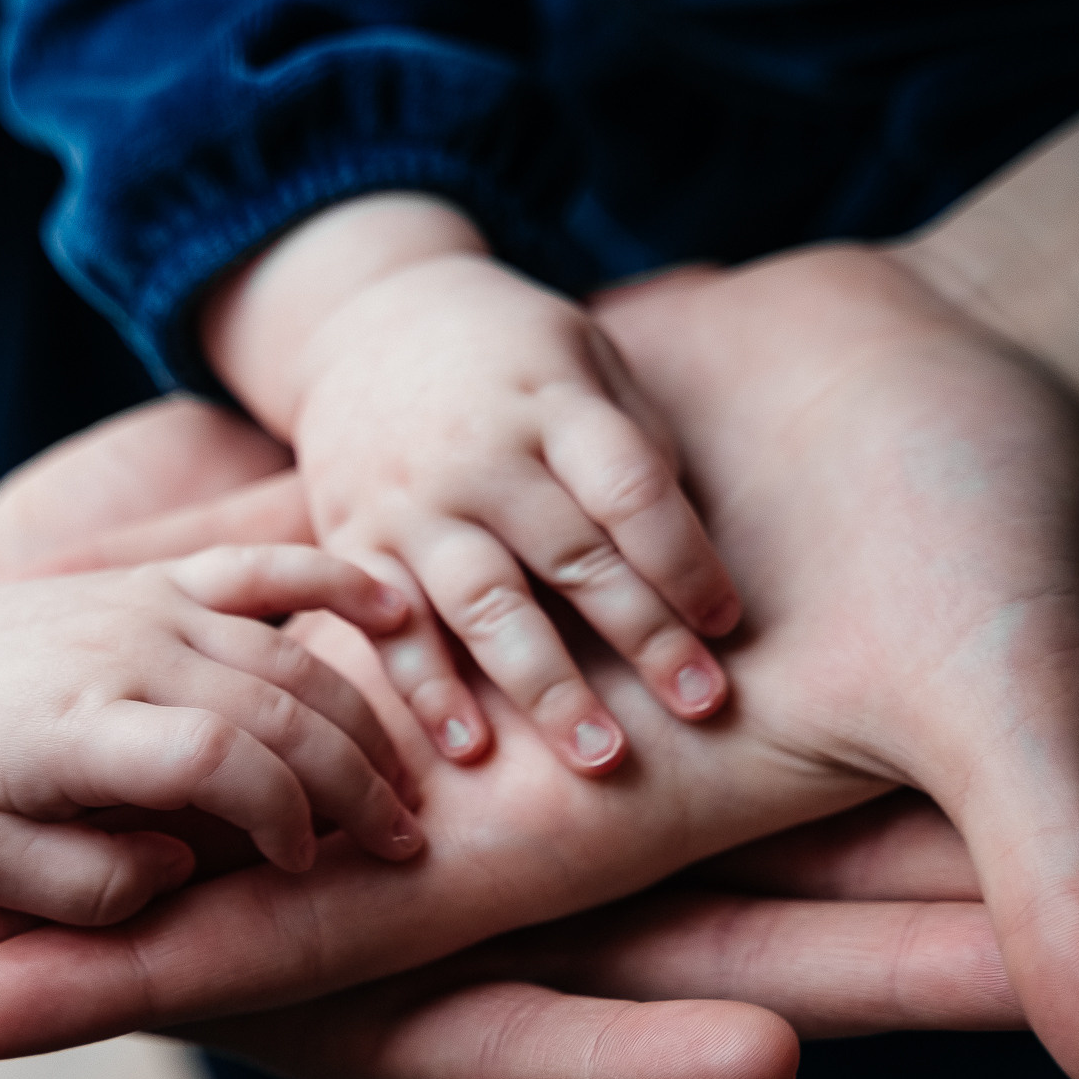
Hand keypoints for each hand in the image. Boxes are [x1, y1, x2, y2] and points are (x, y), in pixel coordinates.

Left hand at [0, 250, 1078, 1078]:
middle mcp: (484, 779)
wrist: (966, 378)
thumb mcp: (1029, 714)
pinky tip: (4, 610)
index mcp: (580, 838)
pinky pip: (263, 586)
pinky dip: (146, 603)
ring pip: (216, 730)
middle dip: (39, 911)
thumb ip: (1076, 896)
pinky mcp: (434, 547)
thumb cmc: (1006, 536)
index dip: (159, 972)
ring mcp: (445, 666)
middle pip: (228, 863)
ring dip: (52, 766)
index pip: (339, 939)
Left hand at [0, 546, 419, 921]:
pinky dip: (334, 579)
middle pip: (273, 703)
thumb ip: (82, 887)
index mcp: (77, 729)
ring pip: (285, 648)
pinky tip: (398, 610)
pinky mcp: (163, 578)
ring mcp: (148, 604)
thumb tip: (177, 866)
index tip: (304, 862)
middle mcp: (122, 652)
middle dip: (353, 777)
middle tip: (403, 840)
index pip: (213, 757)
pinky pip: (263, 565)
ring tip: (406, 781)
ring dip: (360, 715)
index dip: (279, 812)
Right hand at [206, 193, 739, 772]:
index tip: (726, 625)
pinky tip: (468, 749)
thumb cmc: (510, 358)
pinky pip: (386, 624)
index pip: (630, 488)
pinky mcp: (351, 541)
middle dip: (641, 637)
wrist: (363, 322)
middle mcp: (479, 453)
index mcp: (551, 400)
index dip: (683, 559)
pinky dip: (425, 688)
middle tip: (699, 707)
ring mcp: (410, 500)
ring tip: (599, 756)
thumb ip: (638, 447)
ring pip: (484, 603)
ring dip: (546, 685)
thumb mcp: (586, 358)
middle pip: (570, 554)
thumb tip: (701, 559)